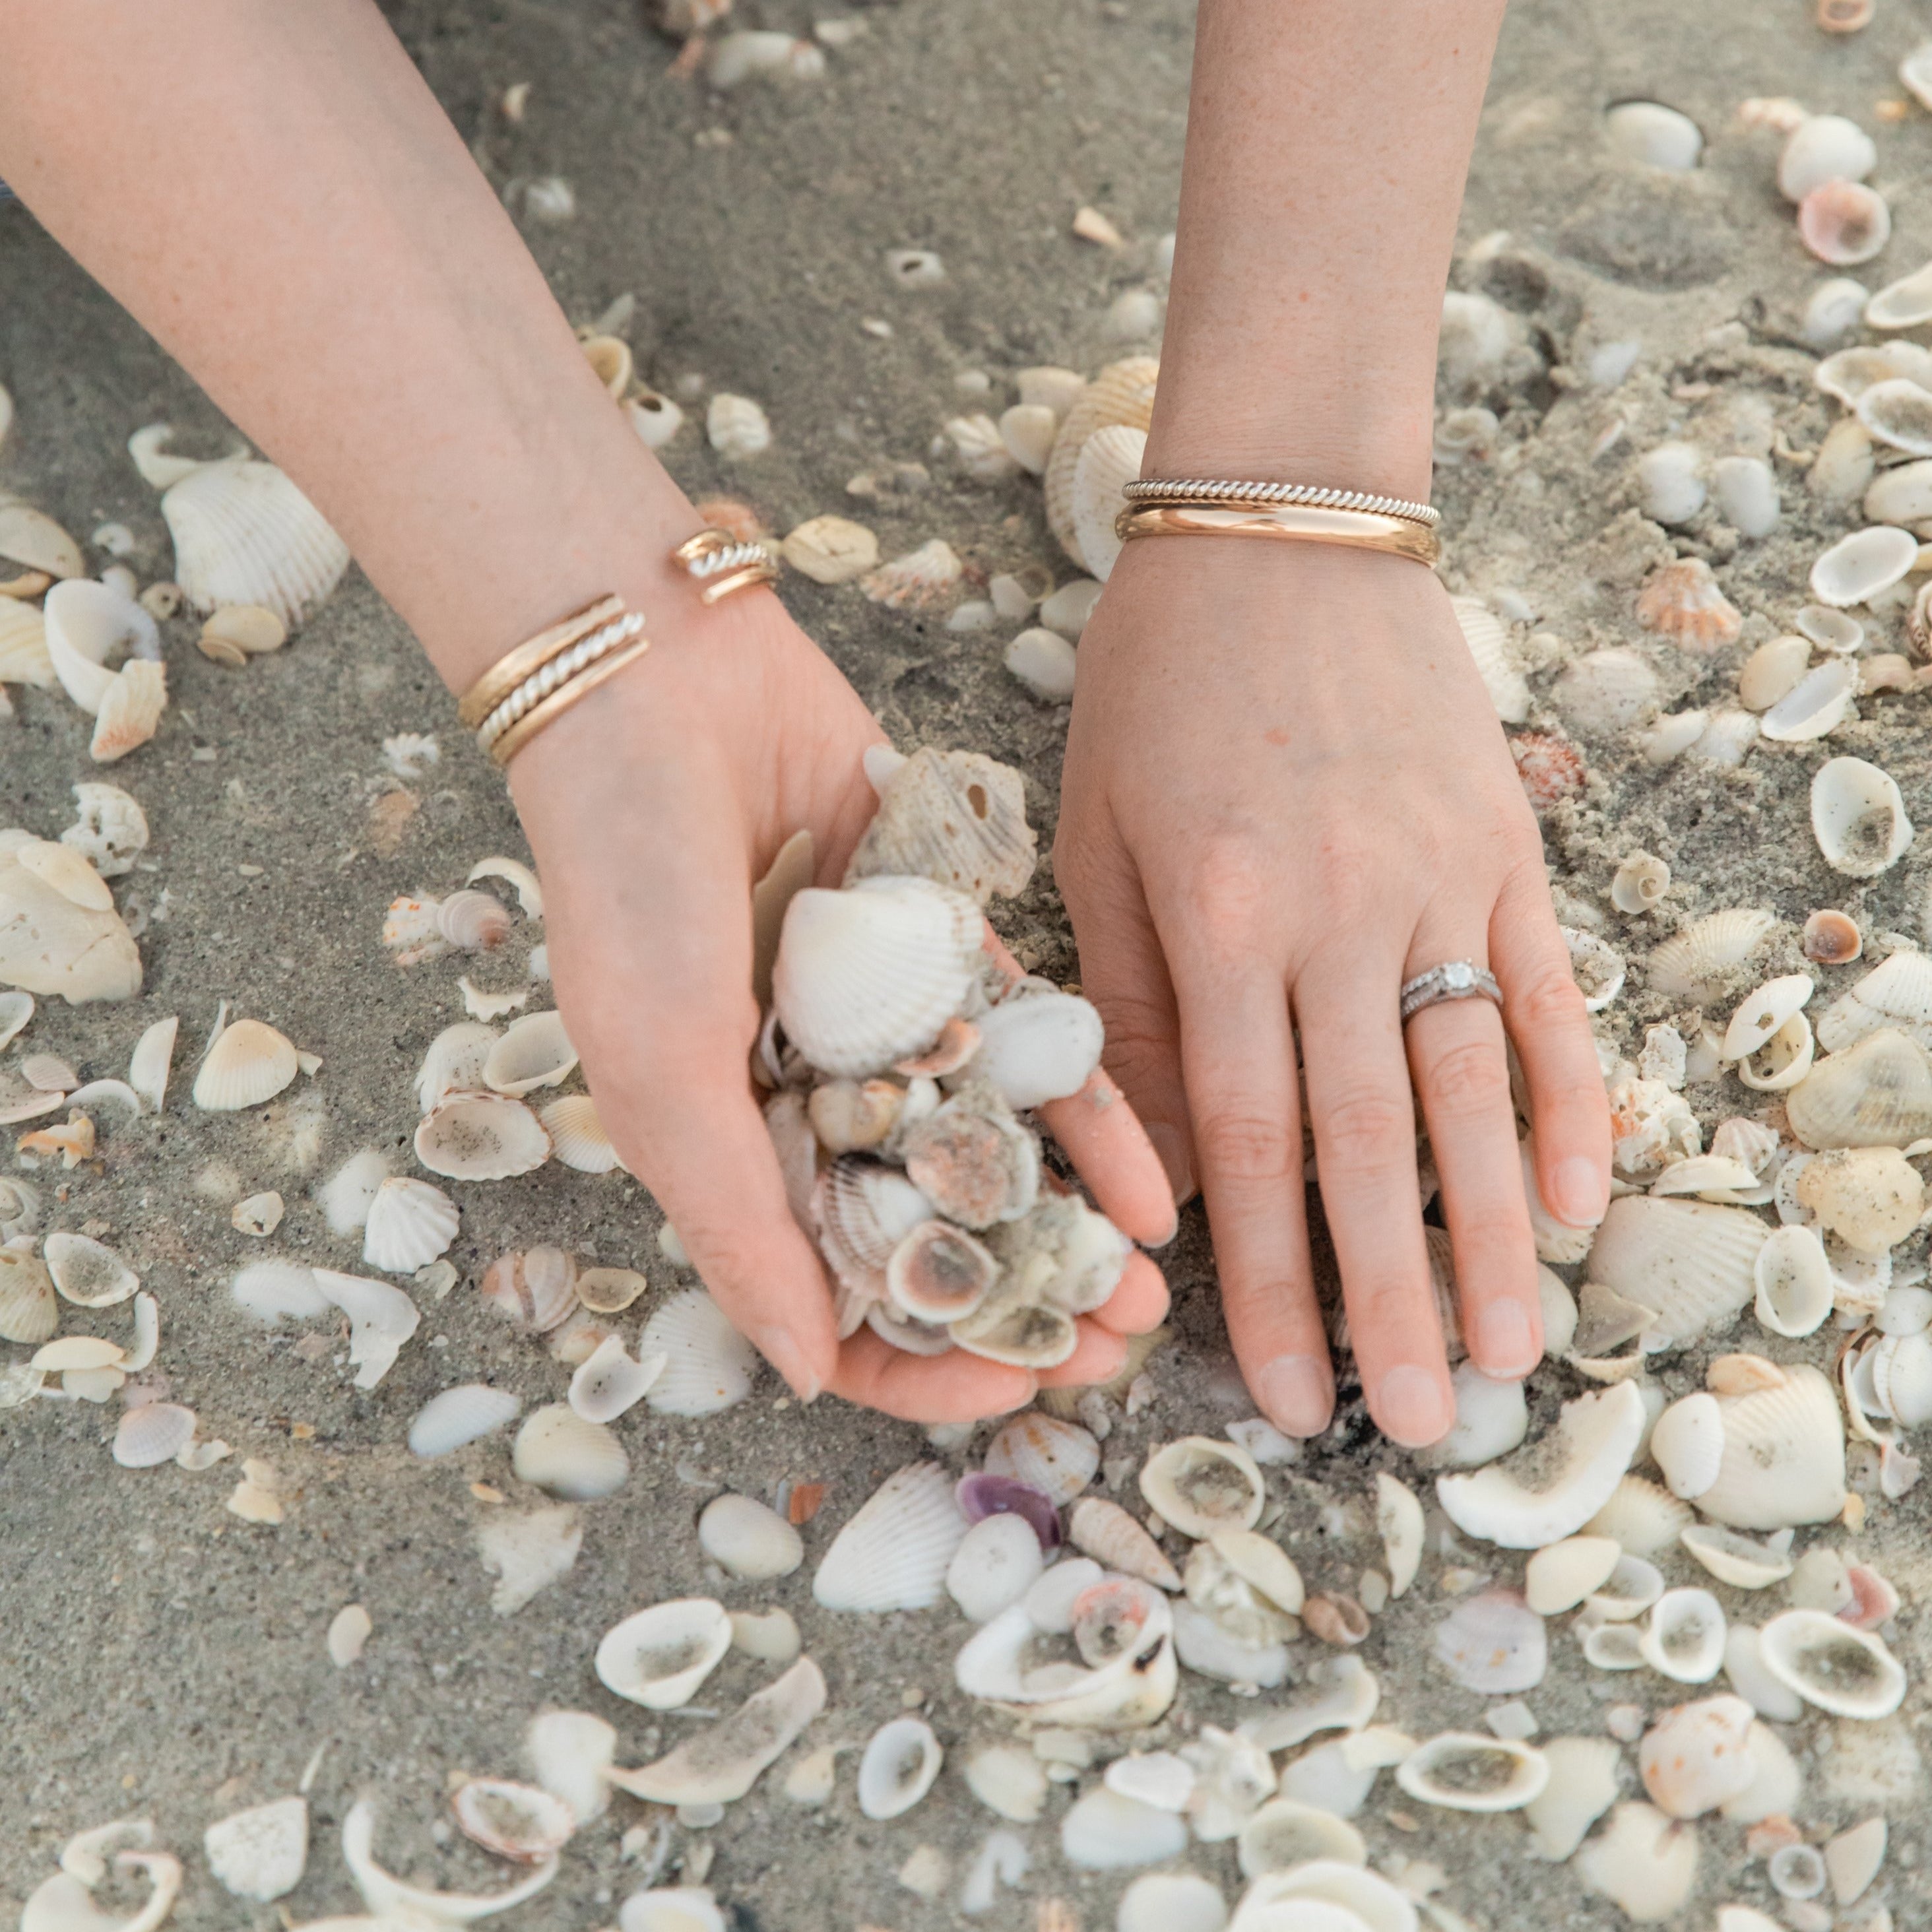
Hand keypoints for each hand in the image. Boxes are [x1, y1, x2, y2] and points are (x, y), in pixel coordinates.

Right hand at [510, 592, 1174, 1421]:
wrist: (665, 686)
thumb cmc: (628, 883)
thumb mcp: (660, 1068)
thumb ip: (734, 1218)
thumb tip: (805, 1365)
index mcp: (731, 1151)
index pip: (831, 1299)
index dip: (916, 1361)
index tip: (1014, 1388)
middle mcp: (813, 1104)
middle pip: (932, 1240)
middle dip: (1021, 1304)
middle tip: (1111, 1346)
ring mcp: (886, 1030)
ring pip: (997, 1158)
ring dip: (1073, 1229)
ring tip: (1150, 1285)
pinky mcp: (946, 953)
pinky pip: (1031, 1052)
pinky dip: (1088, 1117)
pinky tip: (1150, 1182)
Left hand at [1055, 537, 1610, 1445]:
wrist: (1280, 526)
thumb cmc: (1158, 689)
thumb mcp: (1097, 838)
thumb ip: (1127, 1000)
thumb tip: (1149, 1164)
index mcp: (1218, 917)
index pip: (1245, 1138)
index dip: (1268, 1279)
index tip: (1288, 1394)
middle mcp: (1338, 912)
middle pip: (1368, 1141)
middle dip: (1390, 1295)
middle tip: (1422, 1426)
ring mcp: (1438, 879)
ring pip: (1470, 1089)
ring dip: (1489, 1231)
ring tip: (1506, 1352)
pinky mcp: (1506, 845)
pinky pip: (1545, 991)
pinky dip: (1567, 1096)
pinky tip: (1579, 1200)